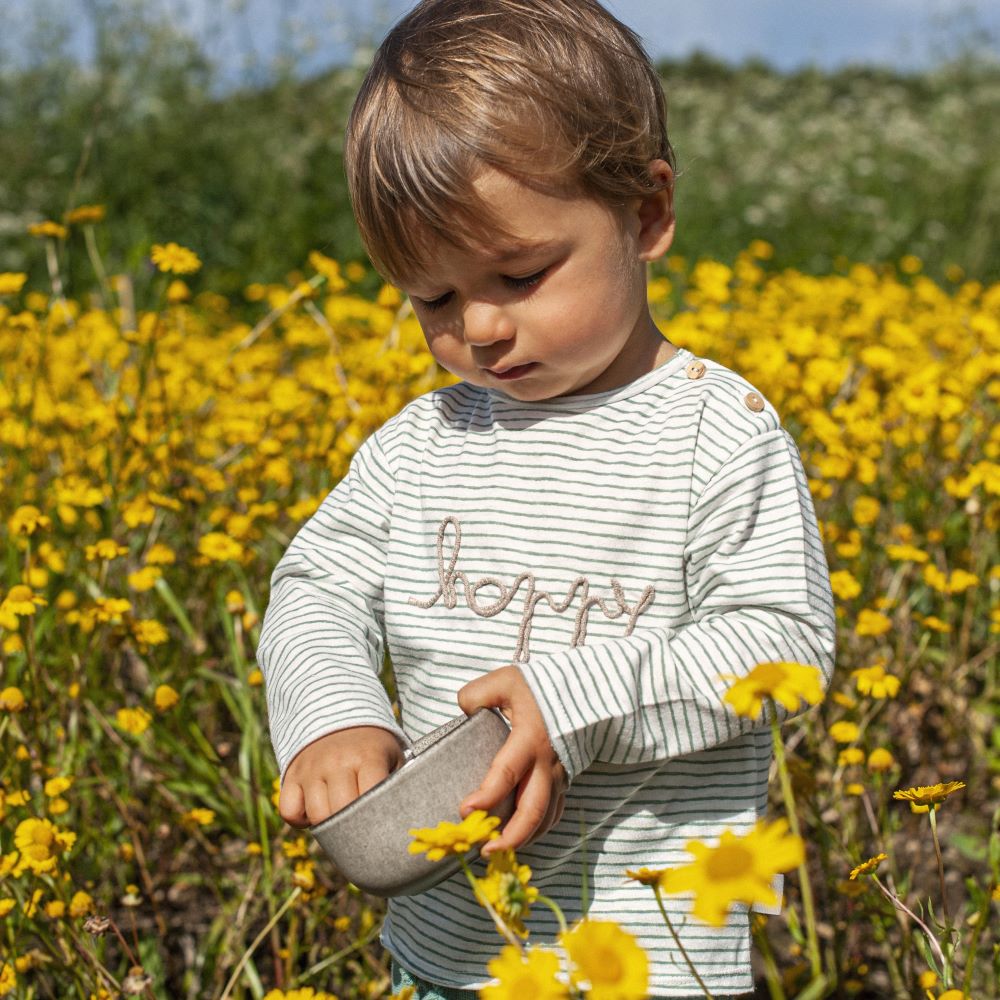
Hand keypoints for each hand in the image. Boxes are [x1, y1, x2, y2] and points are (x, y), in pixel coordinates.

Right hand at [278, 726, 405, 826]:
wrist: (340, 719)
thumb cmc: (373, 749)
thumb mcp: (392, 757)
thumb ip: (397, 785)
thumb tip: (404, 822)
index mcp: (368, 756)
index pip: (371, 795)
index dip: (376, 818)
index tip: (381, 827)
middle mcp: (337, 760)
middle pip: (342, 810)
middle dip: (353, 826)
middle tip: (360, 828)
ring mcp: (312, 767)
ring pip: (317, 814)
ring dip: (328, 825)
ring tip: (340, 818)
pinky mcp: (292, 774)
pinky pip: (289, 811)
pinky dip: (299, 819)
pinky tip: (315, 812)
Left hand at [457, 665, 567, 856]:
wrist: (582, 692)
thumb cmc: (541, 687)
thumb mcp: (506, 681)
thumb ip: (477, 694)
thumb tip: (462, 711)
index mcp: (529, 739)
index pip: (506, 773)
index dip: (486, 796)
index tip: (465, 811)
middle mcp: (546, 763)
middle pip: (532, 810)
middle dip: (509, 836)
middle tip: (484, 851)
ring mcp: (559, 775)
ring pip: (545, 818)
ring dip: (522, 839)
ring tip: (496, 852)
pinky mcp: (565, 780)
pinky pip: (554, 812)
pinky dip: (538, 830)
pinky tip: (520, 837)